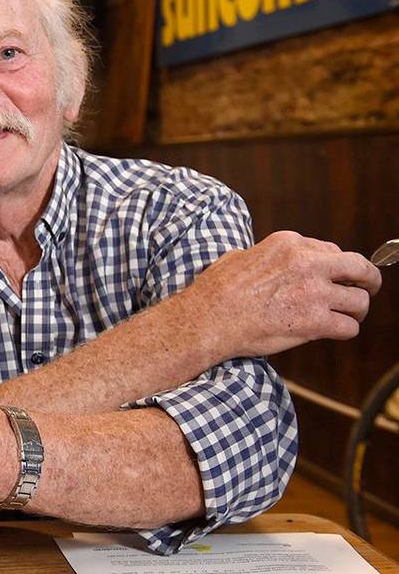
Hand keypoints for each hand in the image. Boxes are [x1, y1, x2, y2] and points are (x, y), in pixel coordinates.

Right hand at [182, 230, 381, 358]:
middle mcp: (306, 263)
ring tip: (346, 316)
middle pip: (359, 267)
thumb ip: (267, 256)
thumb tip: (275, 263)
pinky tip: (333, 331)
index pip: (331, 251)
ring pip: (359, 301)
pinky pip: (349, 327)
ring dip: (355, 310)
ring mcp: (313, 293)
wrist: (208, 319)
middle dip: (369, 279)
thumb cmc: (217, 291)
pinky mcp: (315, 322)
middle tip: (368, 288)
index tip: (336, 276)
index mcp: (288, 244)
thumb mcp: (240, 256)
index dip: (336, 267)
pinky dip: (345, 331)